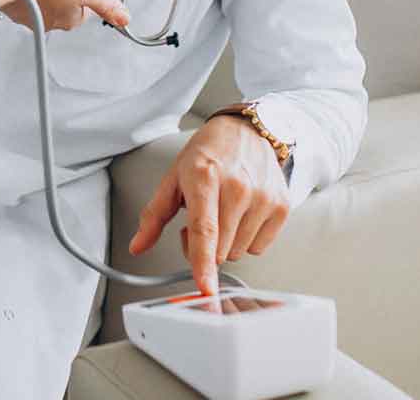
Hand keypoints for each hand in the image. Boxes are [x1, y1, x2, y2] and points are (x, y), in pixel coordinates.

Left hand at [127, 116, 290, 294]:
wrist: (245, 131)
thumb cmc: (207, 154)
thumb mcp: (173, 178)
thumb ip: (153, 215)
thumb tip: (137, 245)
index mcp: (205, 178)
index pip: (204, 229)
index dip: (202, 262)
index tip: (205, 287)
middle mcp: (238, 187)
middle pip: (220, 249)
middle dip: (205, 246)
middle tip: (202, 218)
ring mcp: (263, 197)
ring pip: (238, 251)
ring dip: (226, 242)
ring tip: (222, 212)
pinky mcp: (282, 206)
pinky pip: (259, 247)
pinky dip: (247, 237)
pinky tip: (242, 214)